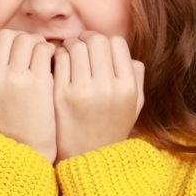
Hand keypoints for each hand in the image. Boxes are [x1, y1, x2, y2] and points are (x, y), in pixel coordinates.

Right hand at [0, 29, 57, 164]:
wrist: (23, 153)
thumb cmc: (8, 127)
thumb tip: (8, 46)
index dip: (7, 40)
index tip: (18, 50)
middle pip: (8, 34)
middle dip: (24, 39)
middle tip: (35, 52)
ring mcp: (13, 77)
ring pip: (27, 38)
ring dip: (39, 44)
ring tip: (45, 58)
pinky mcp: (37, 82)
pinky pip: (45, 50)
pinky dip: (51, 52)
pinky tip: (54, 63)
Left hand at [52, 30, 144, 163]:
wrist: (85, 158)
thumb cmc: (109, 128)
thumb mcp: (133, 106)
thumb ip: (136, 78)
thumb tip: (128, 55)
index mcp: (127, 88)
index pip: (117, 43)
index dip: (106, 41)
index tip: (98, 48)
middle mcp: (108, 88)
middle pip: (97, 41)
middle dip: (87, 38)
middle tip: (80, 45)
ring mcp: (83, 91)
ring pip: (77, 46)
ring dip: (71, 45)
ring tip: (69, 52)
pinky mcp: (61, 96)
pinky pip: (61, 60)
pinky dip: (59, 56)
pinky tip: (59, 63)